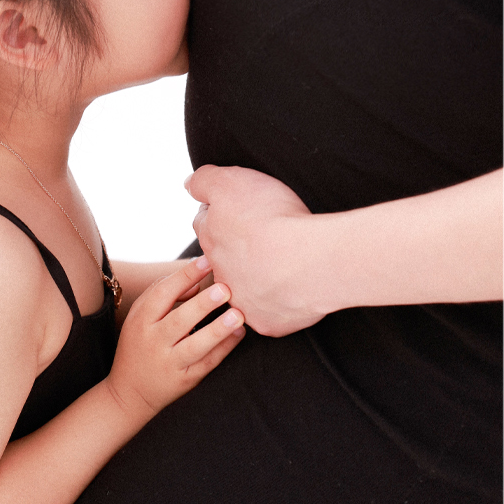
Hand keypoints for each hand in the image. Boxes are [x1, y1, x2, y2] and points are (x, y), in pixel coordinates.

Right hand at [106, 256, 245, 419]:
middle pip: (179, 321)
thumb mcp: (140, 317)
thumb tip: (197, 282)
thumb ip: (164, 295)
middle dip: (203, 304)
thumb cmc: (139, 344)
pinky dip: (224, 349)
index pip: (163, 294)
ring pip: (195, 346)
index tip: (207, 260)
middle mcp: (154, 342)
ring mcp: (169, 363)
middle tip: (225, 288)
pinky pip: (207, 363)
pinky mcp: (185, 380)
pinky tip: (239, 334)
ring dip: (217, 330)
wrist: (129, 392)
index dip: (185, 276)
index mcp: (141, 320)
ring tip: (237, 315)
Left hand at [187, 165, 328, 336]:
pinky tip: (292, 290)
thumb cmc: (274, 218)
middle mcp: (220, 275)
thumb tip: (190, 185)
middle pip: (224, 258)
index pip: (205, 223)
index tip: (242, 211)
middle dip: (238, 249)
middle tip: (264, 238)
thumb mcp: (230, 182)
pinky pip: (269, 314)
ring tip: (281, 266)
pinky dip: (278, 303)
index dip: (223, 213)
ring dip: (257, 278)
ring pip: (245, 289)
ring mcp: (242, 302)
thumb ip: (204, 180)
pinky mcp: (266, 323)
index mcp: (210, 240)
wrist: (313, 260)